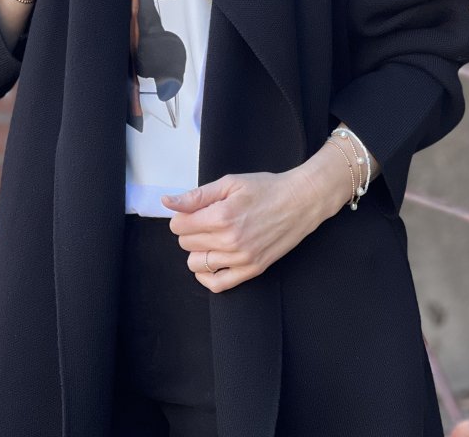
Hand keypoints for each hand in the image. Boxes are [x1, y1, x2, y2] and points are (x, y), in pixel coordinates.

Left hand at [161, 171, 324, 292]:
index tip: (193, 210)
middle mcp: (229, 241)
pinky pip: (217, 284)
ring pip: (196, 264)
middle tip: (206, 219)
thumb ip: (196, 195)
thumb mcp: (230, 183)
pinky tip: (210, 261)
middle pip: (186, 243)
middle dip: (190, 230)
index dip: (182, 215)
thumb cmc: (266, 188)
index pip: (179, 225)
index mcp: (221, 216)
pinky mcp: (252, 270)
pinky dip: (206, 275)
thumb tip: (167, 202)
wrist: (300, 201)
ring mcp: (241, 259)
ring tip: (212, 236)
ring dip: (198, 250)